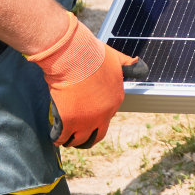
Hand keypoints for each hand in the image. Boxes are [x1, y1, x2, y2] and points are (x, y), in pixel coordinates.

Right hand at [26, 10, 137, 148]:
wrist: (73, 54)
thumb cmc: (91, 53)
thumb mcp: (116, 58)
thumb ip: (127, 64)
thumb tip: (140, 63)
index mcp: (116, 100)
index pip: (107, 117)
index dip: (96, 118)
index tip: (88, 117)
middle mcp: (104, 114)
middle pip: (96, 135)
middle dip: (87, 138)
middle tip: (77, 137)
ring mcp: (86, 120)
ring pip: (79, 140)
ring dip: (71, 141)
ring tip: (65, 139)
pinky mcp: (69, 121)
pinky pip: (62, 137)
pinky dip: (57, 139)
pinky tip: (54, 138)